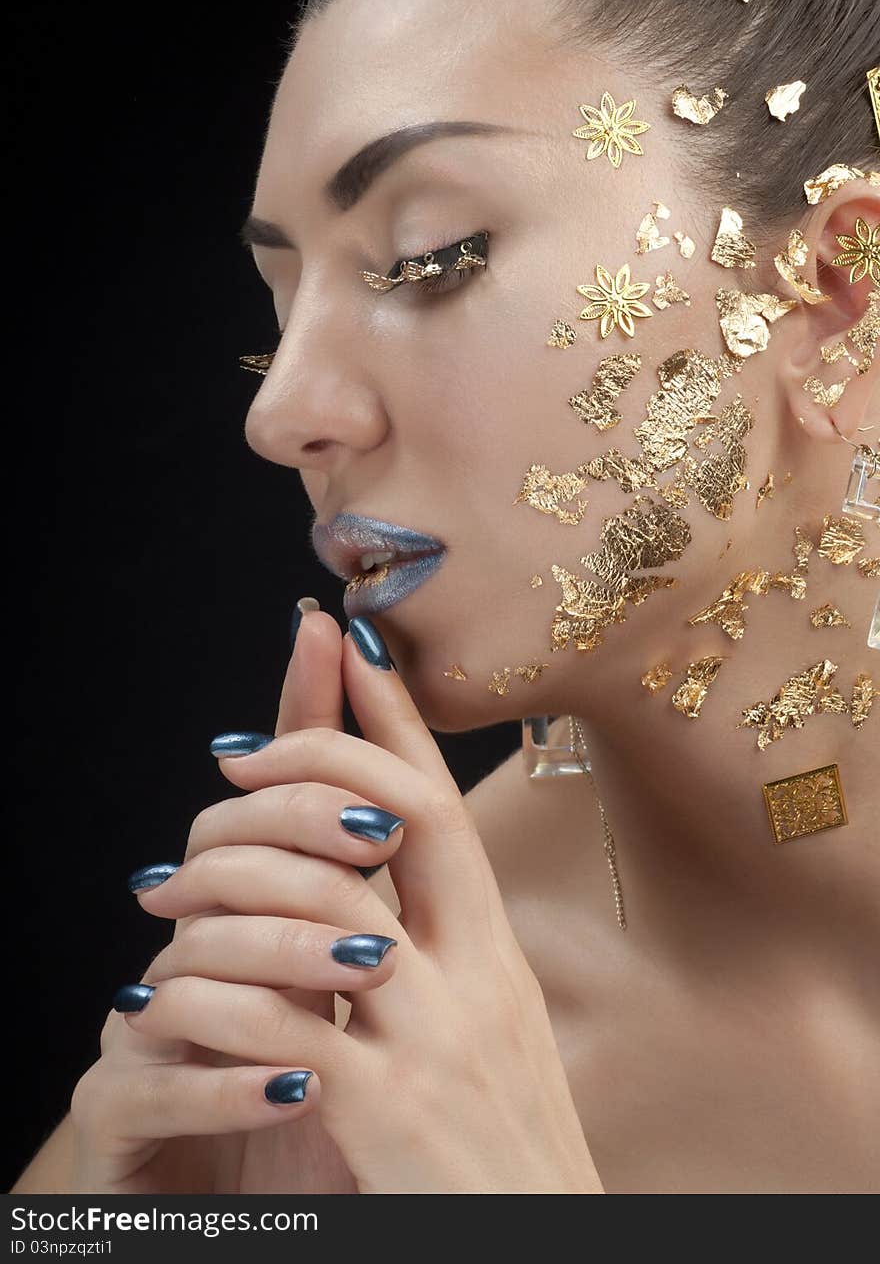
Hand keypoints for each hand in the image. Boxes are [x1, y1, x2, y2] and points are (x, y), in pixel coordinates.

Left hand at [113, 613, 604, 1193]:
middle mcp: (475, 971)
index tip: (349, 640)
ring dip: (227, 882)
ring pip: (319, 904)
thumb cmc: (498, 1151)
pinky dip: (212, 997)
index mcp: (494, 951)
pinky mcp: (387, 1107)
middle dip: (310, 756)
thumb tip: (377, 893)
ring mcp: (434, 1033)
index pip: (441, 800)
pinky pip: (278, 1019)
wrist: (543, 1255)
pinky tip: (168, 1000)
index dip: (392, 714)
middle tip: (226, 752)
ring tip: (162, 893)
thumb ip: (439, 960)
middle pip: (400, 813)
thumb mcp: (483, 1035)